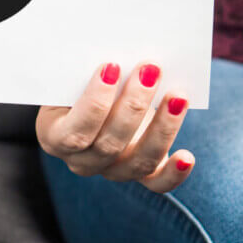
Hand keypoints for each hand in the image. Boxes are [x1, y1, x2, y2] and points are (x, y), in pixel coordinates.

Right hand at [36, 62, 193, 192]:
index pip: (76, 130)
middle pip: (109, 144)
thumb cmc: (78, 83)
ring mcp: (112, 170)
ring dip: (162, 127)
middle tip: (150, 70)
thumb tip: (114, 60)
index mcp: (55, 137)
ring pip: (139, 160)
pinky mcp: (141, 173)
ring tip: (177, 96)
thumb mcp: (70, 78)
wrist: (92, 99)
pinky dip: (175, 172)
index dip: (94, 103)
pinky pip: (157, 182)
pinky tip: (187, 156)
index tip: (112, 68)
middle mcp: (82, 161)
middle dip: (133, 105)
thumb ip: (83, 73)